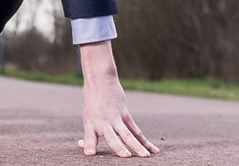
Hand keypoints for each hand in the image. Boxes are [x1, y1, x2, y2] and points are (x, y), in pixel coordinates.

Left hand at [78, 41, 159, 157]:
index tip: (89, 154)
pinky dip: (145, 141)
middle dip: (118, 148)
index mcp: (90, 123)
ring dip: (137, 146)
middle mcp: (102, 122)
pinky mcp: (125, 114)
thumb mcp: (87, 115)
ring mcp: (115, 118)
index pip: (89, 137)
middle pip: (112, 138)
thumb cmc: (91, 101)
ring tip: (145, 156)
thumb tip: (84, 148)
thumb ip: (90, 132)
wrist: (100, 81)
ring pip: (128, 135)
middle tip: (126, 156)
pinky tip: (154, 150)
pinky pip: (136, 130)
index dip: (89, 145)